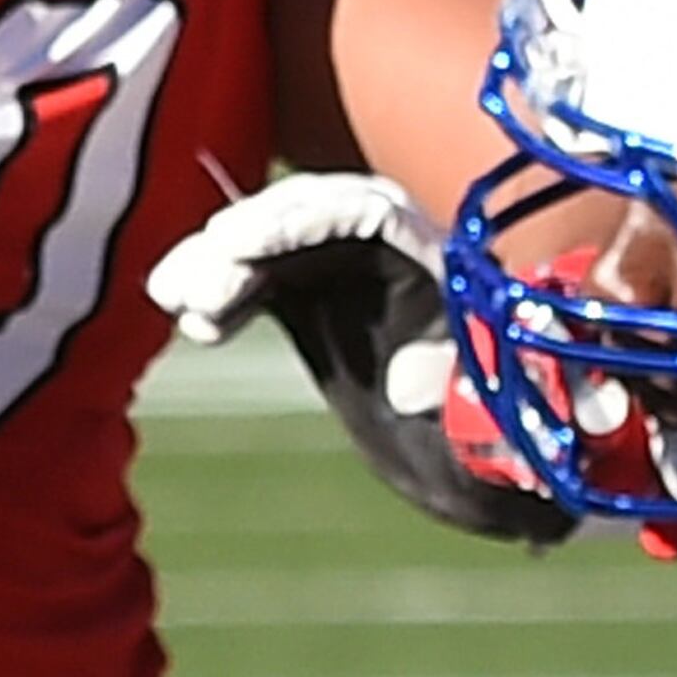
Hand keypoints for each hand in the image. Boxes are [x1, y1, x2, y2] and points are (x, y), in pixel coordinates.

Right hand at [148, 174, 576, 547]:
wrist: (493, 463)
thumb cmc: (506, 442)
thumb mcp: (496, 430)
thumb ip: (463, 401)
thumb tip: (411, 383)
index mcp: (446, 265)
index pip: (369, 212)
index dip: (302, 220)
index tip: (240, 247)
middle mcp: (397, 253)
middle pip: (312, 215)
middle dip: (248, 241)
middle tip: (190, 287)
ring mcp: (354, 272)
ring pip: (279, 242)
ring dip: (222, 262)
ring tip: (170, 297)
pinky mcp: (322, 298)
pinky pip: (266, 277)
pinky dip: (227, 291)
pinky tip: (196, 321)